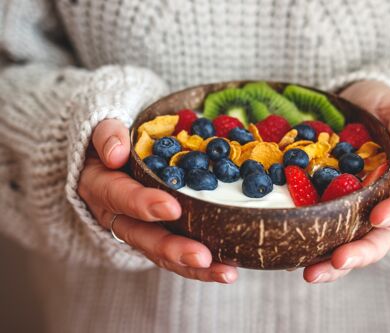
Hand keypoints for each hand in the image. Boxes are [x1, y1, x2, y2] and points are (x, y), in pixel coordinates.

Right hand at [78, 119, 237, 282]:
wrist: (110, 155)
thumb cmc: (113, 140)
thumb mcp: (102, 128)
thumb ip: (107, 134)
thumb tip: (115, 153)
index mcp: (101, 186)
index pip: (119, 197)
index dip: (142, 204)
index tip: (171, 208)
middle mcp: (116, 216)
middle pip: (142, 237)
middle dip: (173, 249)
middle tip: (201, 256)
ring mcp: (137, 230)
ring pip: (162, 254)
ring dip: (193, 267)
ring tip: (225, 273)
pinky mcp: (156, 236)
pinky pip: (176, 255)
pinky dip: (201, 266)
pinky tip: (227, 270)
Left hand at [303, 80, 389, 282]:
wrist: (342, 104)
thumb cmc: (375, 105)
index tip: (379, 218)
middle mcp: (379, 201)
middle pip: (379, 236)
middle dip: (362, 253)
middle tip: (340, 261)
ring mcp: (351, 208)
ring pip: (349, 244)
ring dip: (333, 264)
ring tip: (310, 274)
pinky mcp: (323, 208)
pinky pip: (320, 231)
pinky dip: (308, 248)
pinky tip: (288, 258)